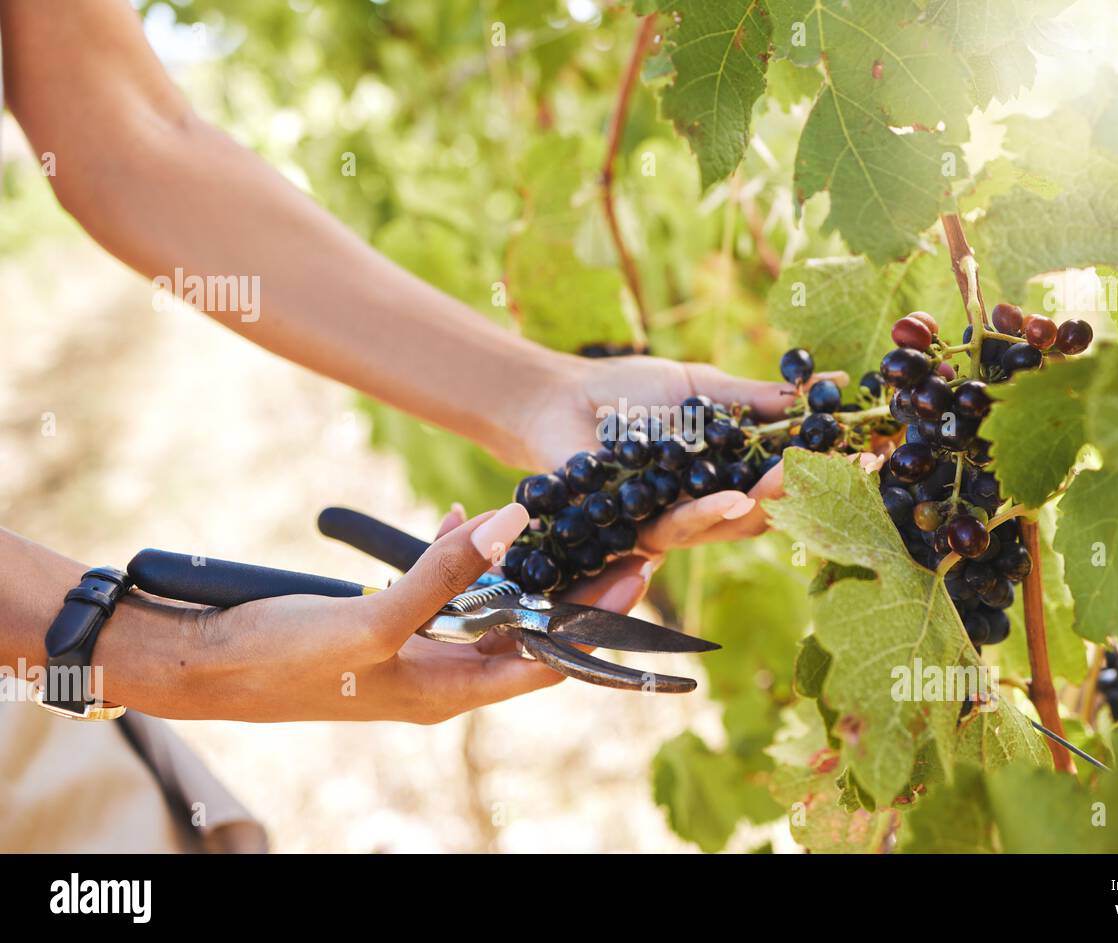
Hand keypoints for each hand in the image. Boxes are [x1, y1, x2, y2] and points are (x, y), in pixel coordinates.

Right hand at [105, 503, 651, 722]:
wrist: (199, 663)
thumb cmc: (280, 659)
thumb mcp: (370, 619)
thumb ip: (443, 576)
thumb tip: (512, 526)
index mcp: (449, 691)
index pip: (548, 661)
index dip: (595, 622)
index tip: (637, 573)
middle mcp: (440, 676)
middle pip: (528, 634)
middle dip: (573, 590)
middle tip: (619, 540)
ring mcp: (413, 651)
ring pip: (486, 610)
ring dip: (518, 570)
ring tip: (562, 525)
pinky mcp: (385, 624)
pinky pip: (437, 593)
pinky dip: (452, 557)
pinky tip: (456, 520)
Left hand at [518, 354, 846, 554]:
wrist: (559, 399)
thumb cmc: (627, 392)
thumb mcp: (699, 387)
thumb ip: (751, 399)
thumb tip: (818, 388)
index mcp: (724, 474)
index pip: (781, 482)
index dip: (821, 472)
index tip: (862, 452)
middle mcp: (702, 507)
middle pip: (759, 514)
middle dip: (794, 493)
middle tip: (826, 471)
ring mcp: (668, 525)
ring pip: (721, 528)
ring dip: (754, 506)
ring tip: (779, 485)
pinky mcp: (630, 534)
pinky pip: (672, 529)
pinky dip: (703, 514)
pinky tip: (730, 500)